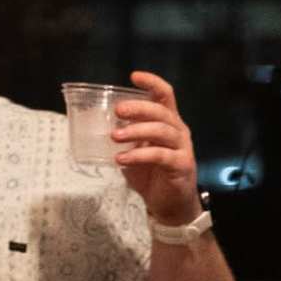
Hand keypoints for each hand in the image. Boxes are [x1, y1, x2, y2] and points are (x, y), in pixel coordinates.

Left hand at [110, 69, 205, 228]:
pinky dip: (138, 155)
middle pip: (161, 111)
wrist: (169, 204)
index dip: (152, 83)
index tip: (134, 76)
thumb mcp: (134, 149)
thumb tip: (98, 123)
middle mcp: (178, 131)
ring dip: (135, 131)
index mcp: (168, 122)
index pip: (165, 95)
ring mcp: (182, 148)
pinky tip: (121, 158)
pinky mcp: (181, 165)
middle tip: (117, 111)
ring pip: (161, 131)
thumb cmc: (151, 174)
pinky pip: (160, 155)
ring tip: (114, 136)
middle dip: (138, 108)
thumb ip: (125, 135)